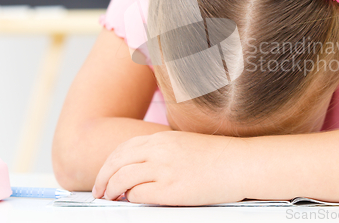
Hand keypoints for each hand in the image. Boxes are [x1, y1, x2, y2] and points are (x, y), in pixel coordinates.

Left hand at [91, 130, 248, 205]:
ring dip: (110, 189)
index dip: (109, 163)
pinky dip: (130, 198)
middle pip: (117, 162)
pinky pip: (138, 193)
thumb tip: (144, 167)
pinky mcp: (170, 189)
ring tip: (108, 198)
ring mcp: (164, 169)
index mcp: (162, 138)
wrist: (240, 163)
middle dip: (102, 177)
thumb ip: (163, 151)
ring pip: (122, 178)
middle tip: (98, 190)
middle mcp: (159, 150)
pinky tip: (130, 200)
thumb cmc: (219, 156)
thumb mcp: (185, 144)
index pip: (124, 148)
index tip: (104, 174)